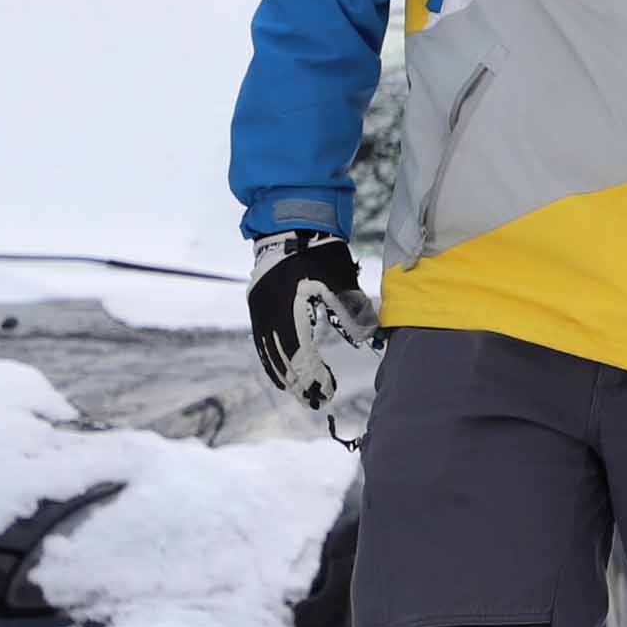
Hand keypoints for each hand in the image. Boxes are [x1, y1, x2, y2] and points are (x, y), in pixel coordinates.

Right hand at [247, 230, 379, 441]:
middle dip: (297, 381)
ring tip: (297, 392)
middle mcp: (267, 311)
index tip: (328, 392)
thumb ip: (353, 311)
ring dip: (282, 373)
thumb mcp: (341, 280)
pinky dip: (271, 357)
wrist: (292, 223)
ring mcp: (258, 307)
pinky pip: (262, 338)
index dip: (313, 375)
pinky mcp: (257, 303)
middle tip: (314, 402)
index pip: (300, 352)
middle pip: (280, 357)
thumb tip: (368, 339)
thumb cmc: (320, 251)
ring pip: (267, 350)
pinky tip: (281, 370)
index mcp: (288, 307)